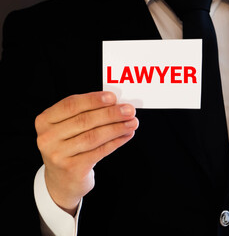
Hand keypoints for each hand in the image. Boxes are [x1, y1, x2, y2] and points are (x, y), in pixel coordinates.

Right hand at [35, 91, 138, 214]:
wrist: (61, 181)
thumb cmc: (69, 147)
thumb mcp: (68, 129)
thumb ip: (86, 114)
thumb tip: (116, 104)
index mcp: (45, 121)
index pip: (71, 105)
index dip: (93, 100)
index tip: (113, 97)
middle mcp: (47, 137)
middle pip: (84, 120)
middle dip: (111, 114)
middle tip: (129, 110)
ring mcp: (58, 155)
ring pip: (94, 136)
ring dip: (117, 128)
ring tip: (132, 123)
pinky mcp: (72, 168)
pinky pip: (99, 151)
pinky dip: (116, 142)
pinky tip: (126, 135)